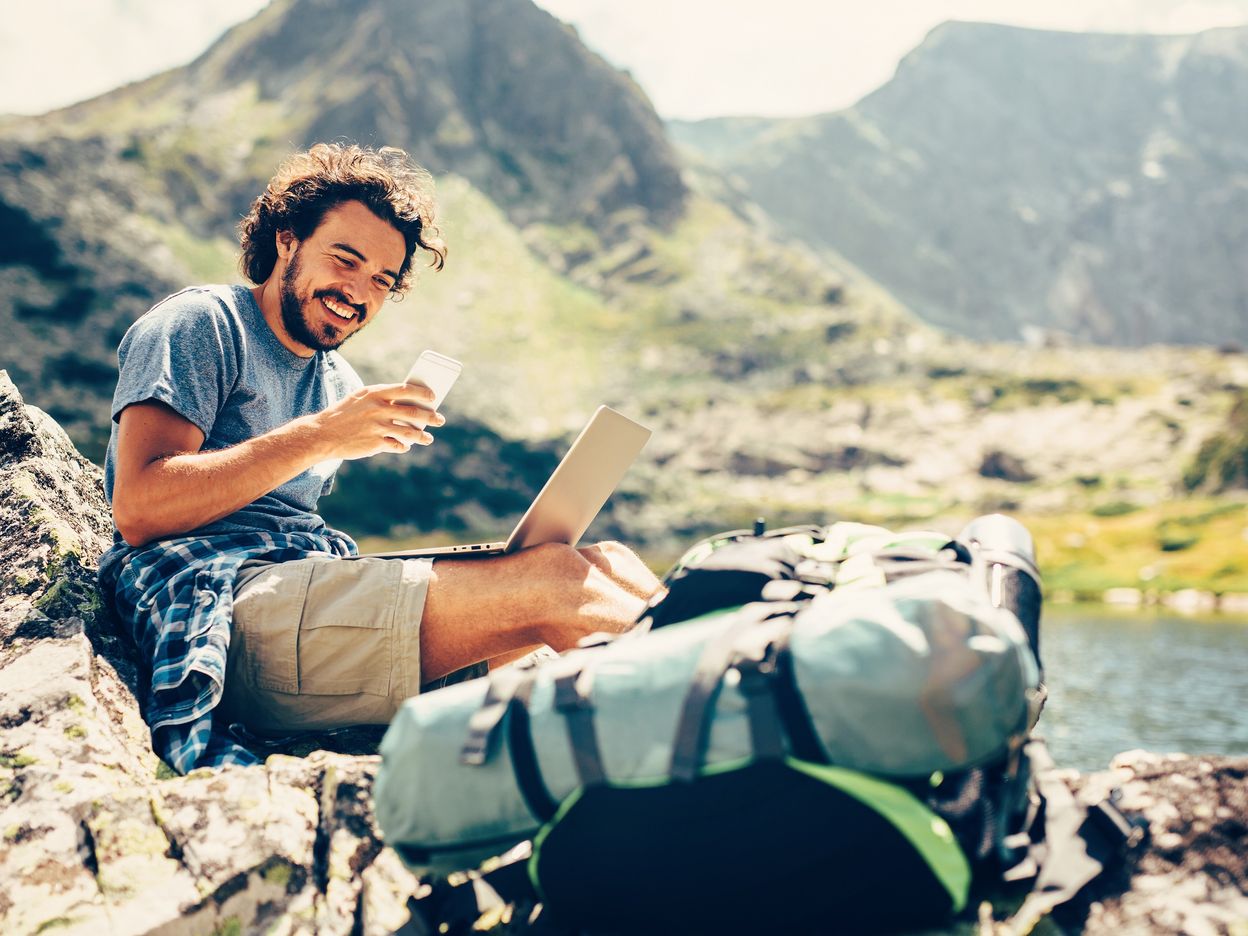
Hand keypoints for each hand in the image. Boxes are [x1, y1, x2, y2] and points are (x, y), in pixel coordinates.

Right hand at [309, 383, 445, 458]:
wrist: (322, 434)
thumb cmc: (345, 414)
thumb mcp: (361, 399)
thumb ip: (382, 399)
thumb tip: (410, 403)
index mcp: (375, 393)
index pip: (406, 389)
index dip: (422, 393)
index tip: (433, 397)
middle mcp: (378, 409)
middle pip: (413, 412)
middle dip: (430, 417)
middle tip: (440, 419)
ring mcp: (377, 427)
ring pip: (409, 432)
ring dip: (422, 436)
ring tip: (428, 438)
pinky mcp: (375, 443)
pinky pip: (397, 445)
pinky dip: (404, 446)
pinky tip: (406, 446)